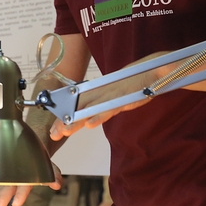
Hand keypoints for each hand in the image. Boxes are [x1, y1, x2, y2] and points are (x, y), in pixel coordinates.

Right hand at [0, 163, 61, 205]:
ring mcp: (5, 177)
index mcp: (26, 172)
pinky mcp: (1, 181)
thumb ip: (53, 175)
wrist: (27, 146)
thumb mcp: (48, 166)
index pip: (23, 184)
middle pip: (6, 188)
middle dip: (1, 199)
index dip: (20, 194)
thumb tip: (57, 184)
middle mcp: (13, 174)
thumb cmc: (38, 159)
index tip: (16, 204)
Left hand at [49, 54, 165, 139]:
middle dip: (64, 122)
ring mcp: (110, 96)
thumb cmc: (133, 84)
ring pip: (89, 111)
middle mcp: (99, 93)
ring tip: (64, 131)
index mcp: (96, 92)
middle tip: (53, 134)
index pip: (75, 105)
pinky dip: (99, 117)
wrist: (152, 71)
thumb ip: (102, 104)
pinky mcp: (122, 100)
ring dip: (76, 122)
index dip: (63, 117)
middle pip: (78, 109)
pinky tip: (89, 124)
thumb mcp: (114, 96)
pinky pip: (108, 110)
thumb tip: (89, 115)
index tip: (54, 130)